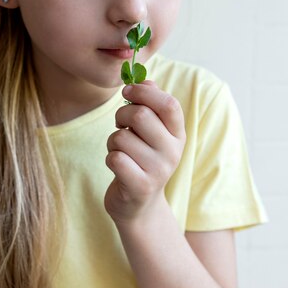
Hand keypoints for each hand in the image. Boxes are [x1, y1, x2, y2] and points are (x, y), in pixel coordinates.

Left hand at [105, 81, 185, 222]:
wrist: (139, 206)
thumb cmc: (142, 161)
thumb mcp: (153, 134)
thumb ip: (151, 105)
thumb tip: (145, 80)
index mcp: (178, 135)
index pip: (169, 104)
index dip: (145, 92)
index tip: (128, 91)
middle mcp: (172, 152)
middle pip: (140, 115)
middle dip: (121, 115)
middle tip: (120, 124)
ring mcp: (158, 170)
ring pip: (121, 137)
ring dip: (113, 141)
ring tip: (121, 151)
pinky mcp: (140, 186)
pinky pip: (114, 157)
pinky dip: (109, 157)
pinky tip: (117, 166)